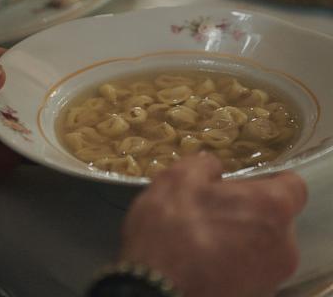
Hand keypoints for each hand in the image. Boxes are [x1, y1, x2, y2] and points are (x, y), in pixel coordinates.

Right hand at [121, 153, 306, 296]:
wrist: (154, 289)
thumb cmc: (172, 226)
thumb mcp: (179, 178)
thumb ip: (204, 164)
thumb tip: (213, 167)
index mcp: (271, 208)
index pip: (293, 186)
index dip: (272, 180)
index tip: (247, 182)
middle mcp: (283, 246)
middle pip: (276, 218)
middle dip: (251, 210)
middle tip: (215, 208)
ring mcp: (270, 278)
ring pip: (263, 245)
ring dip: (242, 236)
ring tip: (206, 236)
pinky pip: (251, 269)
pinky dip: (234, 261)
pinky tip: (204, 259)